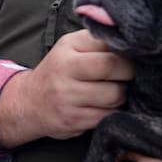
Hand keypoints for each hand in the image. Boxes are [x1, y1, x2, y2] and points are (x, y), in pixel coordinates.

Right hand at [0, 30, 131, 146]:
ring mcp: (67, 100)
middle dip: (129, 76)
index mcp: (67, 50)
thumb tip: (129, 40)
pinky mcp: (73, 121)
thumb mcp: (71, 46)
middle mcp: (64, 74)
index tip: (132, 60)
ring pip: (115, 97)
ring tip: (114, 89)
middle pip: (114, 75)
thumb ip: (97, 40)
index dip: (128, 58)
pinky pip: (107, 116)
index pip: (110, 55)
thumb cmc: (58, 70)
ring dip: (121, 95)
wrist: (29, 102)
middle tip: (127, 76)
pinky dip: (112, 111)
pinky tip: (104, 104)